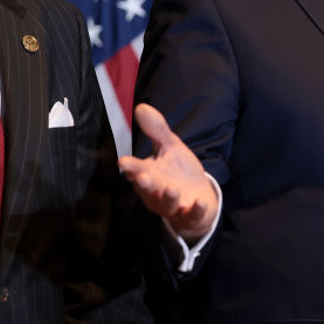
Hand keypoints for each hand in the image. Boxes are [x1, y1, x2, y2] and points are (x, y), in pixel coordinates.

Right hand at [119, 104, 217, 242]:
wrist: (198, 198)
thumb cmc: (179, 172)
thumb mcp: (170, 147)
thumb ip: (157, 130)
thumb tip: (141, 107)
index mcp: (149, 175)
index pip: (137, 170)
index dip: (131, 167)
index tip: (123, 162)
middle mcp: (157, 193)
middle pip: (148, 190)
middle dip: (145, 185)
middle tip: (142, 177)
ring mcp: (173, 206)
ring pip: (166, 205)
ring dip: (168, 198)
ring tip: (172, 190)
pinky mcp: (190, 216)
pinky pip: (191, 215)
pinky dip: (196, 210)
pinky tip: (199, 201)